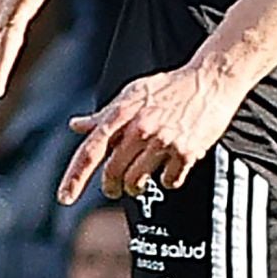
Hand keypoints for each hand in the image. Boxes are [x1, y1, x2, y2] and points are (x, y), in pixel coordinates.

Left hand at [57, 62, 245, 204]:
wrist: (211, 80)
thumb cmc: (172, 86)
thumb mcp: (134, 93)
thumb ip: (105, 115)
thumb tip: (76, 126)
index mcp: (124, 113)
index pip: (91, 150)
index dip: (75, 176)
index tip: (65, 197)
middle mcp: (141, 128)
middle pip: (114, 172)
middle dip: (112, 186)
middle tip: (115, 189)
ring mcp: (163, 141)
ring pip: (138, 181)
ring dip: (137, 185)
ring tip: (144, 176)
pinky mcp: (186, 151)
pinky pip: (168, 181)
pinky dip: (167, 179)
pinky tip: (171, 167)